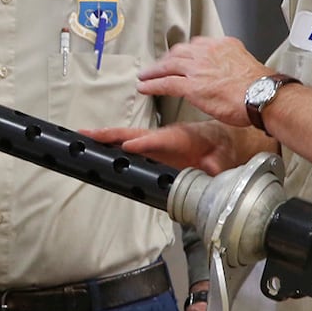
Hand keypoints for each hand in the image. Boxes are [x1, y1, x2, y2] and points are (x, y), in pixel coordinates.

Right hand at [84, 121, 252, 175]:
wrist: (225, 142)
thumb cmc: (220, 147)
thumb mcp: (220, 161)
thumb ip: (212, 169)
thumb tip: (207, 175)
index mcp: (180, 139)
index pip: (159, 140)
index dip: (143, 144)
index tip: (127, 146)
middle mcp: (164, 139)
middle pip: (133, 135)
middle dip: (111, 135)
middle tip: (88, 134)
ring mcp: (157, 144)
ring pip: (128, 139)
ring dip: (107, 138)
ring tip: (86, 138)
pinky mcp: (155, 150)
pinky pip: (132, 146)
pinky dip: (115, 145)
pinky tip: (103, 149)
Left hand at [136, 37, 273, 126]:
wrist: (262, 95)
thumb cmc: (260, 87)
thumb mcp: (246, 64)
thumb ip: (233, 63)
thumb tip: (231, 72)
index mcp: (222, 45)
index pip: (197, 45)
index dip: (185, 52)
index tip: (180, 56)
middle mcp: (207, 52)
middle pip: (179, 52)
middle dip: (167, 60)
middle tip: (159, 66)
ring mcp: (197, 68)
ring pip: (168, 66)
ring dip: (154, 72)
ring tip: (145, 76)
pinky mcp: (191, 86)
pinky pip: (165, 84)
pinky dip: (152, 85)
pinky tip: (145, 87)